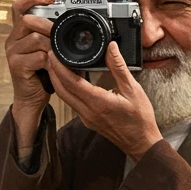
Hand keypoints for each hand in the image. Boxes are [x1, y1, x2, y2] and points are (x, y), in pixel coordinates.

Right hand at [6, 0, 55, 118]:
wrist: (32, 98)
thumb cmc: (42, 73)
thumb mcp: (47, 50)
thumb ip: (52, 36)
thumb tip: (72, 22)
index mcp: (19, 33)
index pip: (18, 7)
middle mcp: (12, 40)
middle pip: (27, 20)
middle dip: (48, 24)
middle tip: (61, 32)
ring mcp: (13, 53)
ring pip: (35, 38)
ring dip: (52, 45)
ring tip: (59, 53)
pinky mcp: (16, 66)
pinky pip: (38, 56)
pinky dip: (51, 60)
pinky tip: (54, 66)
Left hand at [43, 41, 162, 161]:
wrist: (141, 143)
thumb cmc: (140, 118)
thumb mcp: (133, 89)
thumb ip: (119, 67)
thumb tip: (111, 47)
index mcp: (98, 102)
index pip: (71, 82)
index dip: (58, 67)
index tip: (53, 53)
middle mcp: (87, 111)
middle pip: (61, 90)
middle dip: (52, 72)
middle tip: (50, 55)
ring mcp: (85, 117)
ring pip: (65, 97)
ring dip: (58, 80)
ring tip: (57, 63)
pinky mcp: (86, 120)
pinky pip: (71, 102)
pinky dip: (67, 89)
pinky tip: (71, 78)